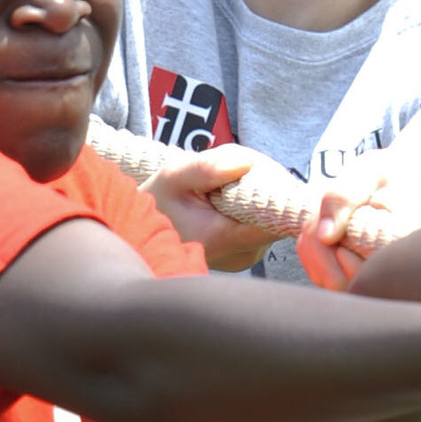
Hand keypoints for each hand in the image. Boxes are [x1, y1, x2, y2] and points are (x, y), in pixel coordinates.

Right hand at [138, 141, 300, 271]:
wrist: (143, 233)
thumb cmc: (157, 204)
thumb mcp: (173, 177)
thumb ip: (207, 168)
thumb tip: (247, 162)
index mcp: (223, 239)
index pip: (274, 221)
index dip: (277, 192)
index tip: (261, 172)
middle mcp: (240, 256)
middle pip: (274, 214)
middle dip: (261, 186)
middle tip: (231, 172)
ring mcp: (246, 258)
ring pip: (270, 218)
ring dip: (256, 196)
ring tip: (223, 188)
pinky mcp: (248, 255)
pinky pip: (263, 224)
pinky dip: (252, 208)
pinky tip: (227, 201)